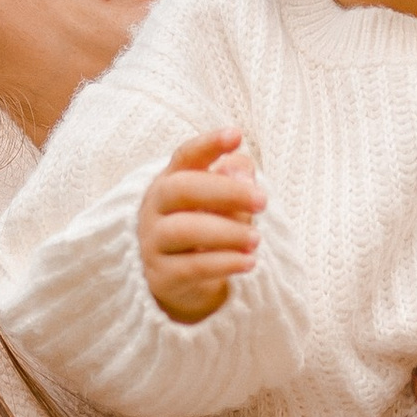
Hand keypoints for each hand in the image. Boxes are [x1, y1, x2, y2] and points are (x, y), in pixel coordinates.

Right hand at [138, 128, 264, 326]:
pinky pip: (192, 267)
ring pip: (184, 229)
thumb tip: (242, 173)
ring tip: (256, 239)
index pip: (185, 156)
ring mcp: (153, 242)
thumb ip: (236, 180)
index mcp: (171, 181)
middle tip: (263, 200)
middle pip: (181, 189)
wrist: (184, 281)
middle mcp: (155, 208)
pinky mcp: (161, 276)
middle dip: (225, 192)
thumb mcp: (226, 201)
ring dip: (226, 232)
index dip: (209, 144)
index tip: (237, 135)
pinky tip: (249, 262)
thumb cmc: (208, 228)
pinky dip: (224, 263)